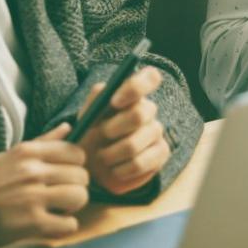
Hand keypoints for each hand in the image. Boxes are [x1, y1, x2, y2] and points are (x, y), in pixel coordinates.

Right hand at [0, 126, 89, 247]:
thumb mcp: (10, 155)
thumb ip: (42, 142)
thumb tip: (67, 127)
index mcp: (28, 152)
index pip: (75, 153)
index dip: (75, 165)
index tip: (67, 173)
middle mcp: (33, 172)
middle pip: (81, 176)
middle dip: (76, 186)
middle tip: (63, 193)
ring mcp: (33, 197)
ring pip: (79, 197)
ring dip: (73, 205)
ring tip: (60, 208)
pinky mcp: (33, 223)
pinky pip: (69, 224)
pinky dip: (64, 226)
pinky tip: (52, 223)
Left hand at [76, 64, 170, 195]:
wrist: (93, 166)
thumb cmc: (89, 134)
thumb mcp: (86, 115)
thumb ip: (96, 99)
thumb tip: (107, 91)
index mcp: (131, 94)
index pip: (150, 77)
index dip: (135, 88)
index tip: (114, 101)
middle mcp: (148, 110)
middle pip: (139, 114)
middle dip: (113, 128)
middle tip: (101, 135)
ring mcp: (157, 131)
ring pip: (134, 144)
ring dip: (111, 153)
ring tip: (102, 156)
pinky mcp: (161, 153)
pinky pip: (139, 164)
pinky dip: (120, 170)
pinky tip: (114, 169)